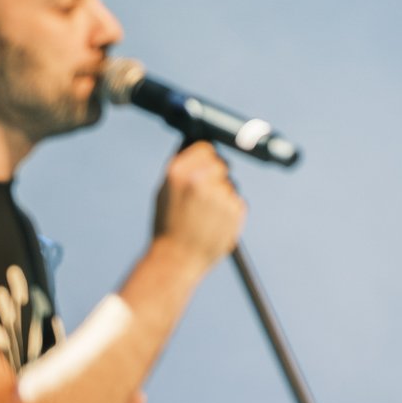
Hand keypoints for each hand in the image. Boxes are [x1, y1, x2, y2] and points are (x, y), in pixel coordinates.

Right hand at [150, 142, 246, 273]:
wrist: (178, 259)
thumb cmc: (168, 225)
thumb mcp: (164, 191)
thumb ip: (182, 168)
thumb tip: (198, 143)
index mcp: (178, 172)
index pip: (206, 148)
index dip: (206, 157)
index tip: (205, 165)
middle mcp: (200, 180)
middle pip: (221, 163)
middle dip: (217, 174)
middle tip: (206, 193)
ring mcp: (220, 194)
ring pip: (231, 183)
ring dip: (223, 194)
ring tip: (206, 214)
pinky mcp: (235, 209)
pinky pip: (237, 201)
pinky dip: (230, 209)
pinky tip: (215, 222)